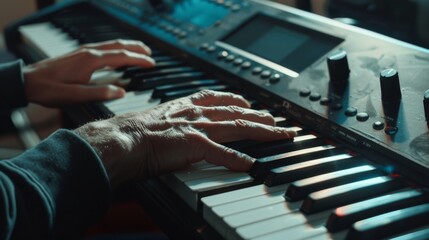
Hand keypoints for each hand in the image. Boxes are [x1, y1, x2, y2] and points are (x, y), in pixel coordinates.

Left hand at [23, 39, 154, 106]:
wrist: (28, 81)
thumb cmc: (50, 89)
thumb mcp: (75, 95)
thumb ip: (100, 93)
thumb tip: (121, 92)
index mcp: (91, 61)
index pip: (122, 57)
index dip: (139, 60)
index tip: (152, 63)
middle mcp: (89, 52)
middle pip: (118, 45)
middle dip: (136, 48)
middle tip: (150, 53)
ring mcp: (83, 51)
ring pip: (111, 44)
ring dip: (127, 46)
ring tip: (139, 51)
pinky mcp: (79, 53)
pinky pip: (103, 47)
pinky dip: (116, 48)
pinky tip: (116, 54)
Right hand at [74, 90, 295, 187]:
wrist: (120, 140)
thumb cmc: (132, 135)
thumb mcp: (157, 122)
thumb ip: (172, 125)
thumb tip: (178, 134)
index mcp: (184, 106)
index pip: (216, 98)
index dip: (235, 100)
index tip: (247, 102)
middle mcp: (194, 113)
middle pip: (234, 113)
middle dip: (258, 115)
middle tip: (275, 119)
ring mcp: (196, 127)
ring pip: (236, 128)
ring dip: (260, 131)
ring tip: (278, 134)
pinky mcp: (193, 144)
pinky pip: (221, 153)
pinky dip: (236, 160)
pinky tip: (250, 165)